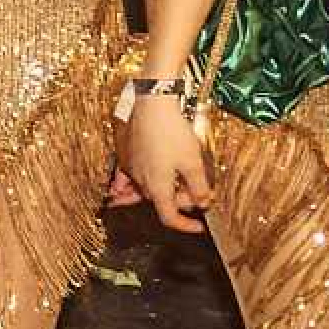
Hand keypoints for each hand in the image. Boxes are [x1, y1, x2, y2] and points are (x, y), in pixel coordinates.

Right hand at [117, 93, 209, 232]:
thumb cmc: (171, 131)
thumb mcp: (193, 162)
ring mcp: (130, 167)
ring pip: (147, 187)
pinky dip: (133, 182)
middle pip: (161, 201)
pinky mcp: (125, 153)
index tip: (198, 226)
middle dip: (180, 200)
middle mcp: (140, 181)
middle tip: (197, 190)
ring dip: (162, 189)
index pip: (170, 217)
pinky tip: (134, 180)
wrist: (151, 102)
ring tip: (172, 184)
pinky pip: (129, 175)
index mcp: (157, 188)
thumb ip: (199, 188)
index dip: (185, 226)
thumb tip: (203, 203)